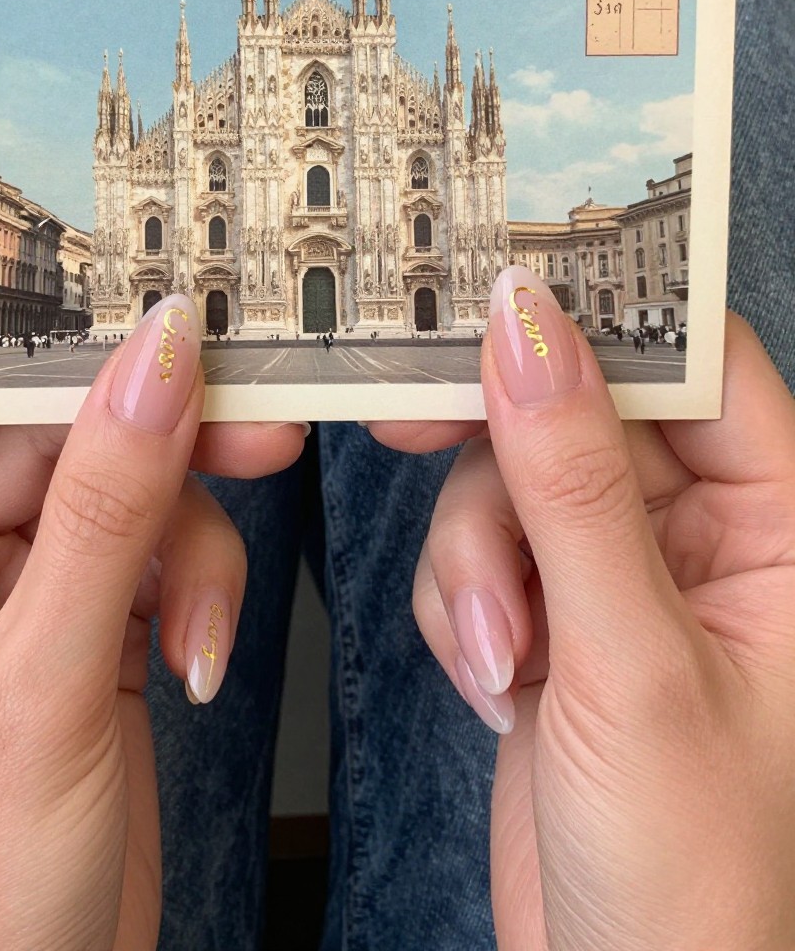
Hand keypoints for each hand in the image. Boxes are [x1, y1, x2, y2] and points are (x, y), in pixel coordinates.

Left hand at [0, 296, 305, 950]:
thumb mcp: (38, 683)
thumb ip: (104, 511)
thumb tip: (152, 367)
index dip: (43, 344)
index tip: (142, 305)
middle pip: (55, 433)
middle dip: (154, 440)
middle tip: (244, 427)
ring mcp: (15, 589)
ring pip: (123, 489)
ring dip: (186, 543)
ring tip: (201, 622)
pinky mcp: (86, 622)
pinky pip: (156, 549)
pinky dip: (196, 587)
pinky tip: (196, 652)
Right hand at [383, 271, 794, 950]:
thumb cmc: (695, 874)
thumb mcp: (631, 663)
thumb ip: (571, 486)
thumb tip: (527, 330)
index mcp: (783, 530)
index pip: (697, 367)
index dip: (603, 320)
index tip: (499, 293)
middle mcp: (706, 539)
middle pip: (579, 411)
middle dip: (500, 451)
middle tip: (411, 426)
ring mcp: (621, 579)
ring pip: (513, 481)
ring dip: (478, 558)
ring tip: (498, 653)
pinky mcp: (557, 617)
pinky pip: (483, 549)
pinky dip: (465, 601)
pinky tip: (494, 680)